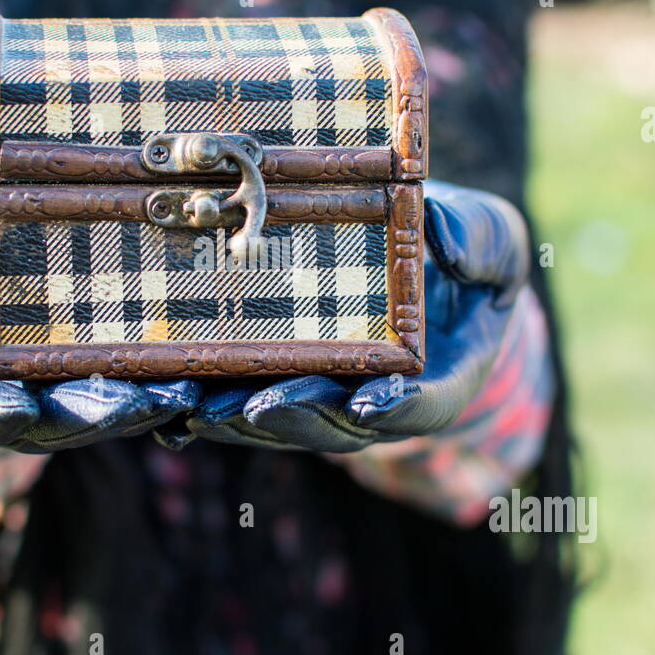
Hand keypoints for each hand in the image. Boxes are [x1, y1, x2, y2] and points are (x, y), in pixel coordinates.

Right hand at [0, 200, 198, 455]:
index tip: (11, 408)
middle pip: (42, 424)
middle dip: (89, 415)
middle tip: (132, 401)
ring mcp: (41, 392)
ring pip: (95, 408)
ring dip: (141, 402)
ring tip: (185, 386)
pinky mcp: (82, 369)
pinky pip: (126, 377)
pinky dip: (164, 373)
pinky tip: (206, 363)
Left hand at [167, 180, 530, 452]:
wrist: (426, 270)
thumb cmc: (466, 254)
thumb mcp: (492, 240)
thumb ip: (475, 241)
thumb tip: (433, 227)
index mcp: (442, 378)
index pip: (424, 405)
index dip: (397, 408)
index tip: (370, 404)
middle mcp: (381, 404)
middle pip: (337, 427)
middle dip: (295, 418)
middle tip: (255, 407)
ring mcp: (328, 400)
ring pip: (282, 423)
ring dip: (237, 419)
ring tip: (195, 406)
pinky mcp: (283, 385)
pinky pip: (245, 401)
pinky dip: (206, 405)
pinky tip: (163, 403)